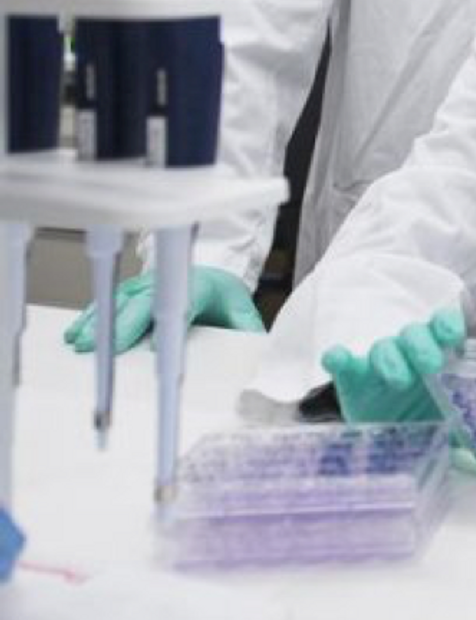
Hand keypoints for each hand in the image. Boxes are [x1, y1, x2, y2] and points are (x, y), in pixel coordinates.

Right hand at [64, 265, 264, 353]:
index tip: (154, 347)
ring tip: (79, 343)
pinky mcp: (132, 290)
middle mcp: (167, 285)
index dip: (168, 327)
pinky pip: (109, 301)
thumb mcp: (241, 308)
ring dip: (99, 322)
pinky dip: (90, 316)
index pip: (181, 307)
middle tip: (104, 349)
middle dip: (124, 327)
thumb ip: (246, 326)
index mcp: (197, 288)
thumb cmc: (223, 295)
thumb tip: (258, 343)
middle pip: (143, 305)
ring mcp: (146, 285)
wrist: (213, 270)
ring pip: (120, 302)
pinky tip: (74, 331)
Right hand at [320, 307, 475, 486]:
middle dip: (423, 345)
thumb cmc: (427, 416)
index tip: (454, 334)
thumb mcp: (454, 428)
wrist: (388, 430)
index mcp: (440, 355)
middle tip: (432, 365)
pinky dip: (339, 357)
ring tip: (399, 380)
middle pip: (415, 335)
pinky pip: (345, 362)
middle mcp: (411, 353)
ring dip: (391, 359)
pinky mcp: (354, 379)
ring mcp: (381, 364)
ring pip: (384, 347)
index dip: (448, 325)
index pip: (445, 327)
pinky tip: (337, 359)